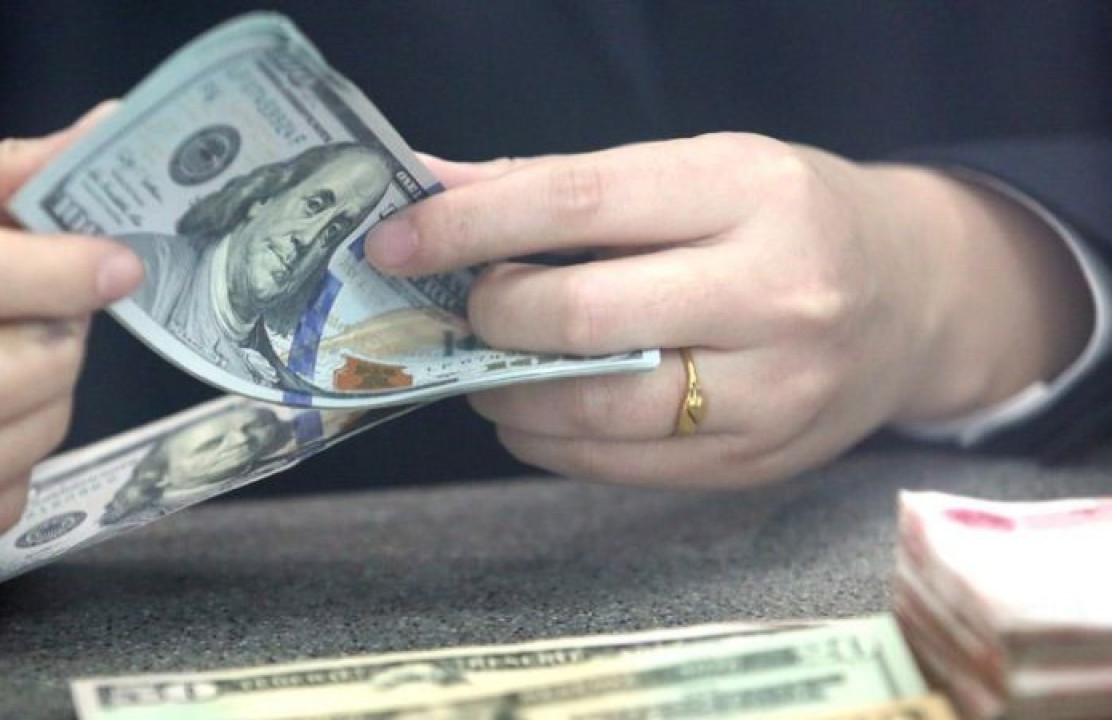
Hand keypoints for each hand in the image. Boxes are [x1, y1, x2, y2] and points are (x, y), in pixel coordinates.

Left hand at [366, 133, 1089, 487]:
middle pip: (583, 317)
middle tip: (471, 306)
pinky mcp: (759, 461)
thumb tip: (435, 190)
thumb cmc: (788, 218)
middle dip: (493, 315)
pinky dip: (552, 442)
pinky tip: (534, 411)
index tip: (398, 242)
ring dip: (510, 390)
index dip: (468, 226)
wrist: (914, 297)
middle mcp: (774, 292)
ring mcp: (775, 390)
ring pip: (597, 409)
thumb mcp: (698, 169)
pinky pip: (623, 466)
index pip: (576, 205)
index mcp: (750, 191)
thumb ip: (564, 185)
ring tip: (492, 363)